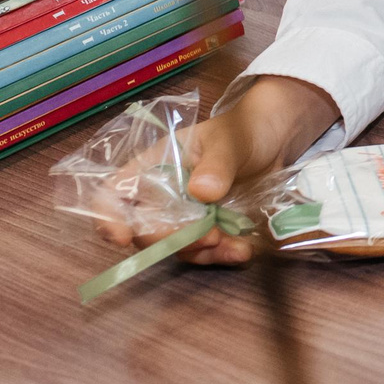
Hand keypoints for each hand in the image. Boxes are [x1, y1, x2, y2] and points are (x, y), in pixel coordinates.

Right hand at [97, 76, 339, 265]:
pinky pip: (202, 250)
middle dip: (171, 240)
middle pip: (144, 229)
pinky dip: (219, 255)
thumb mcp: (231, 140)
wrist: (275, 138)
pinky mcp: (206, 227)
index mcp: (153, 165)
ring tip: (235, 247)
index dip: (108, 218)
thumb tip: (201, 192)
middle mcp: (161, 193)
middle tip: (209, 238)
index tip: (123, 238)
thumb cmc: (244, 129)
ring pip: (174, 245)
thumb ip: (217, 163)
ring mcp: (184, 214)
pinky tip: (243, 250)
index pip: (113, 193)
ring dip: (200, 252)